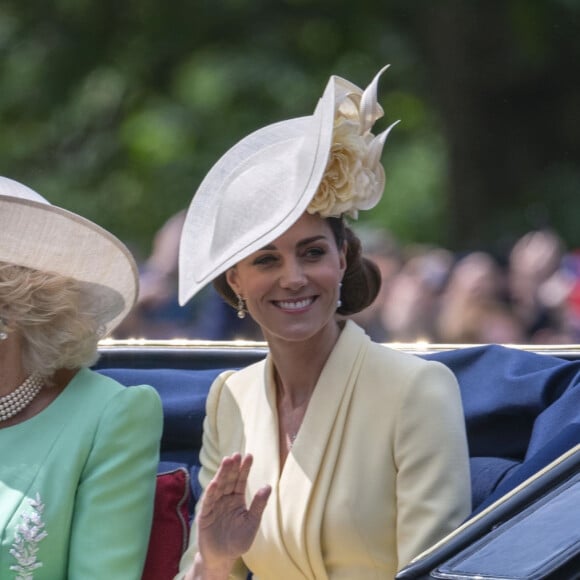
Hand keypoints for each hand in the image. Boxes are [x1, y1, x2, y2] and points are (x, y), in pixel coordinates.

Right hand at [196, 453, 270, 573]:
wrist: (222, 558)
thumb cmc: (238, 540)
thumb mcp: (252, 523)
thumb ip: (258, 505)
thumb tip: (268, 486)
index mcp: (237, 499)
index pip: (241, 480)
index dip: (244, 468)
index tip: (249, 455)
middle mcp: (225, 498)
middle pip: (229, 480)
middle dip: (232, 467)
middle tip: (236, 454)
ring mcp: (214, 505)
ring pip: (218, 486)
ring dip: (222, 474)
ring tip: (226, 461)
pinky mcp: (205, 515)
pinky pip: (208, 502)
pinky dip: (211, 492)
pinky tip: (214, 483)